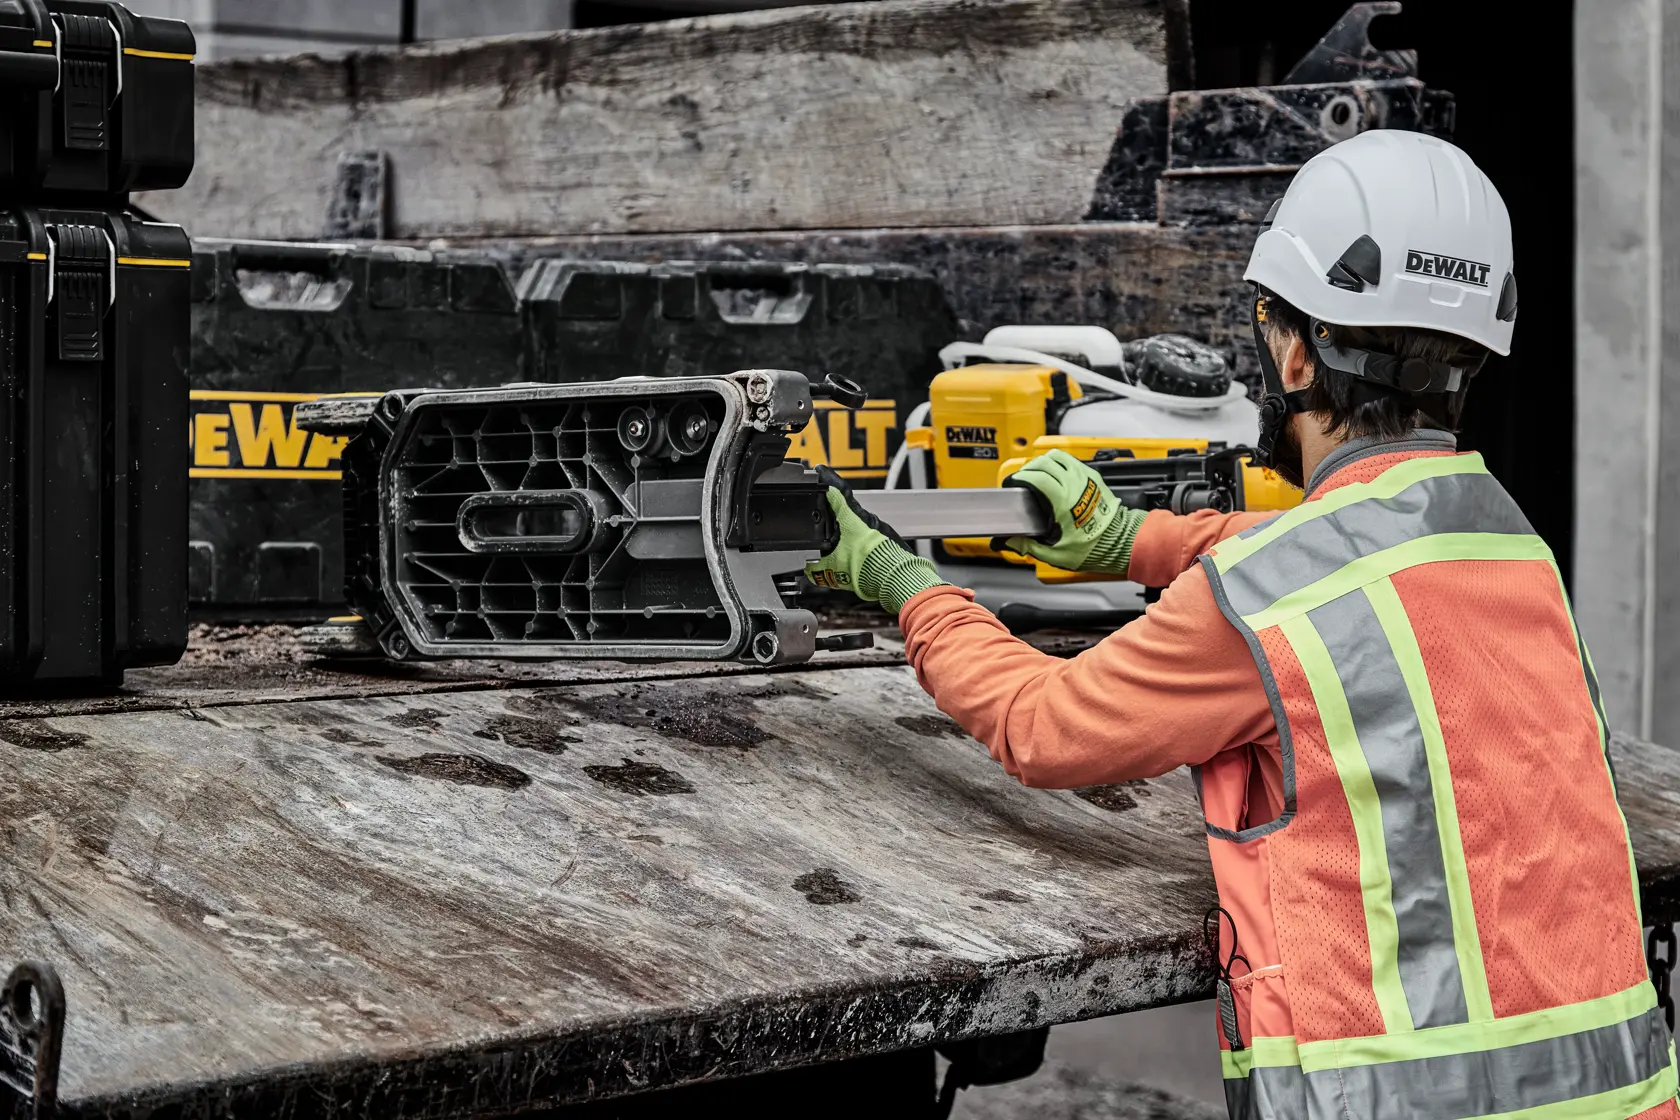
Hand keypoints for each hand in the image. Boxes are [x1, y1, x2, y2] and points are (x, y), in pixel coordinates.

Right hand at [804, 467, 947, 612]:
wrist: (891, 578)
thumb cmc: (867, 567)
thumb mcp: (830, 568)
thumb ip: (816, 567)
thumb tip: (809, 569)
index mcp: (849, 516)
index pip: (836, 490)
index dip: (826, 480)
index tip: (820, 472)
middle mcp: (864, 518)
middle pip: (844, 507)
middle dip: (832, 512)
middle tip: (820, 514)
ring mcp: (875, 527)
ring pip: (855, 523)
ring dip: (845, 530)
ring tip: (835, 544)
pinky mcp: (882, 538)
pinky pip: (864, 535)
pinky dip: (855, 542)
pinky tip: (849, 555)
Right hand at [1002, 449, 1147, 574]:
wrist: (1120, 542)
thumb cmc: (1094, 547)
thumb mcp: (1056, 553)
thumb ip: (1030, 546)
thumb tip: (1013, 542)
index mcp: (1063, 501)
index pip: (1036, 476)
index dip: (1020, 477)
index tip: (1013, 483)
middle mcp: (1074, 484)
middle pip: (1044, 462)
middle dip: (1029, 468)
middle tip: (1022, 478)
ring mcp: (1085, 478)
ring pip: (1058, 456)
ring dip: (1044, 461)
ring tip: (1037, 472)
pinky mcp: (1093, 477)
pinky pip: (1072, 461)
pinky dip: (1059, 463)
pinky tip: (1055, 473)